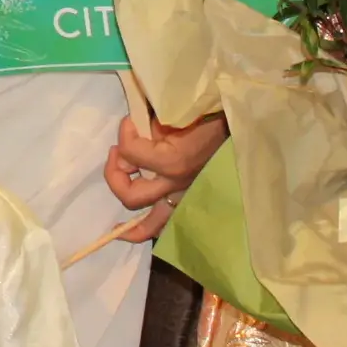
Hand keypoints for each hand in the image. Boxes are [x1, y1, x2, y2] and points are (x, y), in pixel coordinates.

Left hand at [103, 112, 227, 241]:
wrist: (231, 122)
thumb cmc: (201, 114)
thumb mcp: (170, 113)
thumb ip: (145, 127)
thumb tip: (127, 140)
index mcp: (171, 162)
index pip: (129, 152)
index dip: (124, 134)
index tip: (129, 122)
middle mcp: (175, 185)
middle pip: (131, 195)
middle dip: (115, 175)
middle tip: (117, 154)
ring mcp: (184, 197)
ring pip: (150, 225)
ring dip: (131, 224)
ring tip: (117, 229)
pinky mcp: (189, 200)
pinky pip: (168, 223)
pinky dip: (150, 230)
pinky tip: (135, 232)